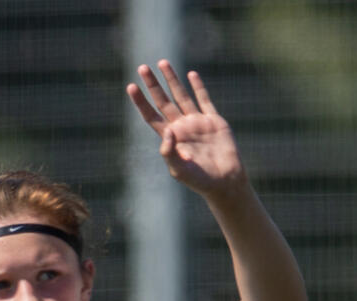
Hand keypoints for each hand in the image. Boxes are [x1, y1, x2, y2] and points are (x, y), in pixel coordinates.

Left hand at [127, 61, 245, 198]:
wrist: (225, 182)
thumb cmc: (200, 180)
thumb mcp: (179, 169)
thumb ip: (169, 151)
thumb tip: (167, 130)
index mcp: (170, 138)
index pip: (151, 116)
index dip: (141, 102)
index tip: (131, 86)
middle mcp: (181, 127)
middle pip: (163, 101)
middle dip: (153, 84)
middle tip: (142, 67)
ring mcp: (197, 122)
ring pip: (181, 96)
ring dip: (172, 79)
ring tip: (162, 62)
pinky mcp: (214, 121)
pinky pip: (204, 100)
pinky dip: (198, 87)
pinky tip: (191, 74)